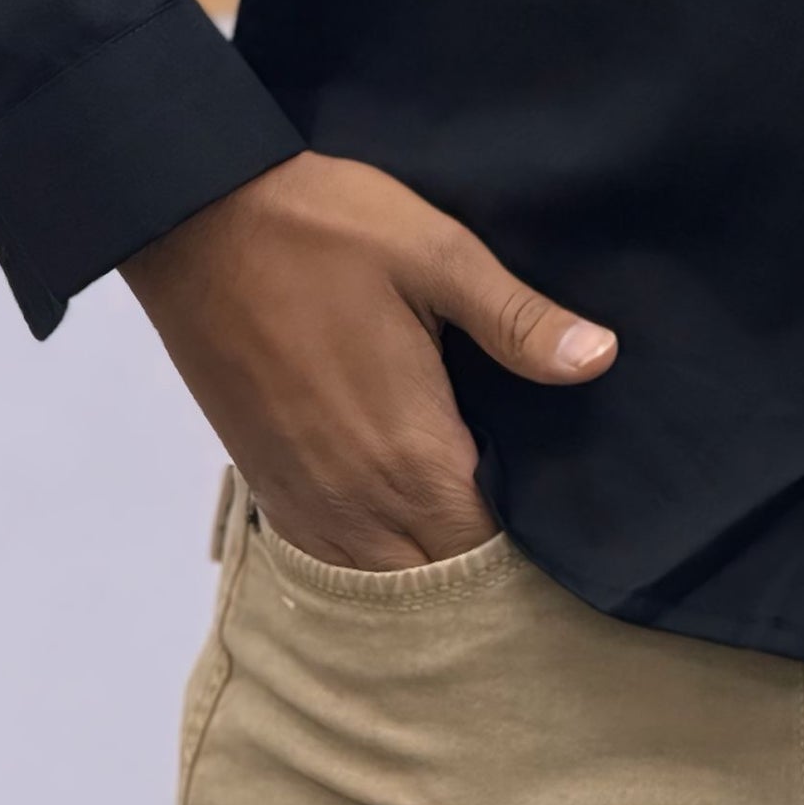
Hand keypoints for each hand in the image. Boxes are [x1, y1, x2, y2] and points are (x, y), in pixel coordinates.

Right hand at [121, 151, 614, 570]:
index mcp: (411, 455)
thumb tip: (602, 359)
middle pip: (433, 583)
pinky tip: (400, 523)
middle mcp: (356, 501)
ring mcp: (303, 499)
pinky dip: (368, 558)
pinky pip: (327, 557)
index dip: (530, 560)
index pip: (485, 556)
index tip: (565, 538)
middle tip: (531, 540)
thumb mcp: (439, 255)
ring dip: (423, 573)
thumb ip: (517, 321)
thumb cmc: (328, 231)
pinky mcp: (265, 483)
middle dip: (482, 577)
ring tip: (472, 536)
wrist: (201, 221)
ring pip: (376, 582)